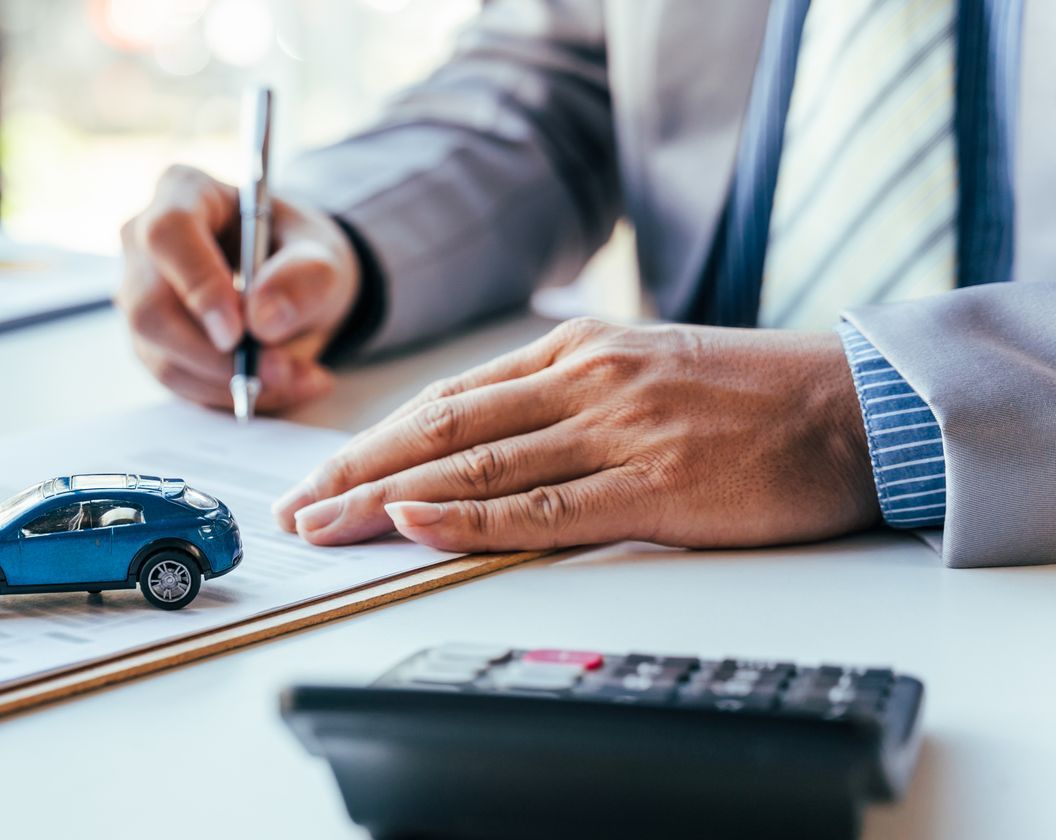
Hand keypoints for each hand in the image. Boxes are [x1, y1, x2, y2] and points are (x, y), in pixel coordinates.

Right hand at [117, 165, 360, 412]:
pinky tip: (276, 386)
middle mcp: (144, 242)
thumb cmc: (299, 255)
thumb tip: (262, 320)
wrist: (292, 286)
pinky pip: (177, 382)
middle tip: (278, 369)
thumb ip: (304, 277)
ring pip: (162, 355)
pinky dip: (229, 395)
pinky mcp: (149, 342)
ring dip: (231, 382)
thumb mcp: (322, 256)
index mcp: (183, 193)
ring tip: (297, 378)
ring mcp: (139, 295)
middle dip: (215, 354)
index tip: (237, 331)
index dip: (197, 284)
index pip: (168, 234)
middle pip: (150, 308)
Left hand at [271, 318, 880, 551]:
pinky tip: (411, 525)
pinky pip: (541, 507)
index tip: (320, 474)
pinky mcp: (654, 485)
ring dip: (386, 499)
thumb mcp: (645, 369)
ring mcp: (616, 429)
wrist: (858, 407)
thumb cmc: (755, 396)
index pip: (447, 398)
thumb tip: (485, 438)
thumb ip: (566, 396)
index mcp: (576, 352)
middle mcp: (583, 381)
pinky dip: (467, 517)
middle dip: (356, 472)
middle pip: (440, 429)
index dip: (373, 440)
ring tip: (326, 526)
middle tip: (296, 509)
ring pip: (474, 466)